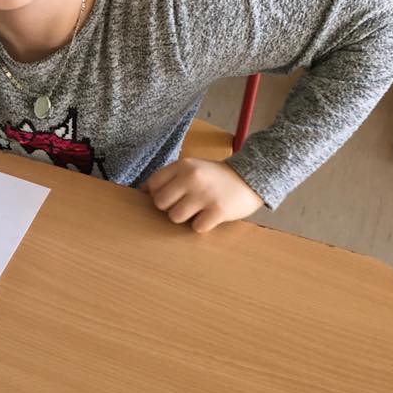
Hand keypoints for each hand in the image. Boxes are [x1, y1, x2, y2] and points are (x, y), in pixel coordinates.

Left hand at [142, 158, 262, 233]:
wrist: (251, 179)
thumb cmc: (215, 177)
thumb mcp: (192, 168)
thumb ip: (169, 177)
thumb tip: (141, 192)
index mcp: (183, 165)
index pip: (153, 184)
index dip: (158, 194)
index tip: (171, 196)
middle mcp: (192, 177)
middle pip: (160, 203)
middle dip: (170, 208)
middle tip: (185, 204)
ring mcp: (205, 194)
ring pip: (175, 217)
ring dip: (185, 218)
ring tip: (198, 211)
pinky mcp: (218, 210)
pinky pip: (197, 227)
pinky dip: (202, 225)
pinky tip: (210, 216)